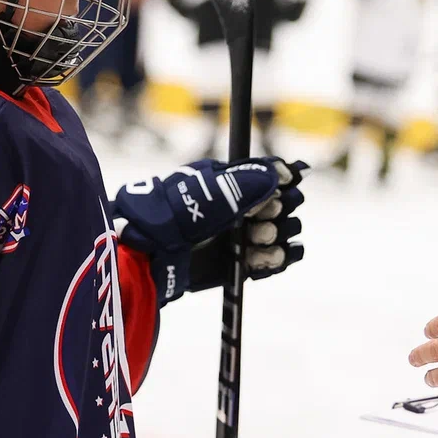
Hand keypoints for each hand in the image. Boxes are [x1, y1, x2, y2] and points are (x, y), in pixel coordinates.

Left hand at [113, 157, 307, 302]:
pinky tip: (260, 256)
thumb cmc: (174, 215)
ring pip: (282, 231)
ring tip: (257, 239)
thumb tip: (280, 174)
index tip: (287, 185)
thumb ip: (245, 183)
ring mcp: (242, 236)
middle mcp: (241, 207)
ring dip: (276, 234)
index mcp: (232, 182)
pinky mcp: (241, 263)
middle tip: (265, 217)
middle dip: (279, 210)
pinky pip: (273, 259)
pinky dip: (273, 258)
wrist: (150, 254)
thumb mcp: (209, 193)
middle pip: (282, 204)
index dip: (283, 180)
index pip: (272, 175)